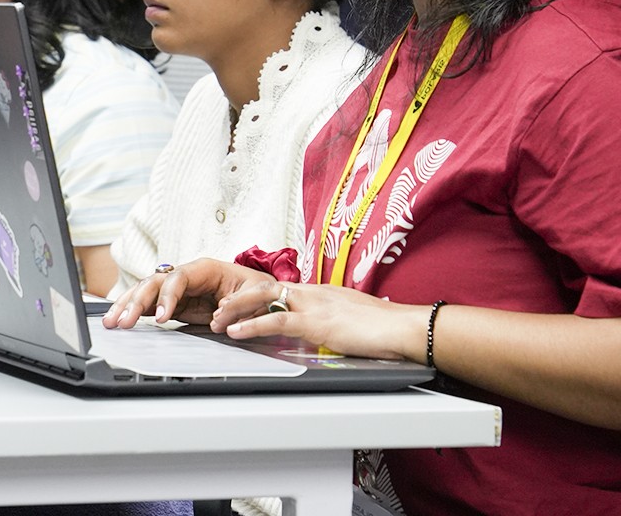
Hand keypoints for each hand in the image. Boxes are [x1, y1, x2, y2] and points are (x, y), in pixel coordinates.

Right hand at [101, 258, 270, 328]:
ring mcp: (177, 289)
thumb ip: (239, 305)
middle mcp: (186, 276)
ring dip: (127, 305)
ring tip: (111, 322)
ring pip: (145, 291)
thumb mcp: (257, 294)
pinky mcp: (173, 303)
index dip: (167, 296)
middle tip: (124, 321)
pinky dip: (133, 310)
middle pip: (154, 282)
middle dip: (136, 301)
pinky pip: (149, 304)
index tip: (163, 317)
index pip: (178, 277)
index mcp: (205, 268)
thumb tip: (219, 318)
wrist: (260, 295)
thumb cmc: (257, 289)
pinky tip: (118, 319)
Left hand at [212, 280, 423, 360]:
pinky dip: (252, 325)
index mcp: (321, 292)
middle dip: (238, 299)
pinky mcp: (316, 322)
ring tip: (217, 321)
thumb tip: (327, 333)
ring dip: (237, 311)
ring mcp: (313, 305)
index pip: (279, 288)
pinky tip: (237, 332)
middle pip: (264, 287)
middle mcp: (313, 293)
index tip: (238, 304)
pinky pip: (276, 320)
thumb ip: (333, 322)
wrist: (403, 328)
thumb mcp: (351, 321)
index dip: (255, 295)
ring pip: (263, 298)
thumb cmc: (385, 328)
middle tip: (219, 310)